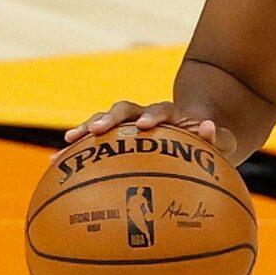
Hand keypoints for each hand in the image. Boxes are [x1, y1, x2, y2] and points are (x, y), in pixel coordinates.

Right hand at [64, 99, 228, 155]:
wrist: (193, 129)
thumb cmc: (208, 142)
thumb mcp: (220, 141)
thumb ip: (218, 137)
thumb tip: (209, 128)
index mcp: (169, 114)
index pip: (159, 109)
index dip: (151, 115)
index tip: (144, 126)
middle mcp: (144, 114)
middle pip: (123, 109)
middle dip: (108, 118)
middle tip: (96, 129)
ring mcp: (127, 124)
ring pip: (103, 122)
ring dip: (85, 129)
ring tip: (66, 143)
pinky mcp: (114, 136)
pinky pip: (92, 142)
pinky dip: (75, 151)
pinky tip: (54, 165)